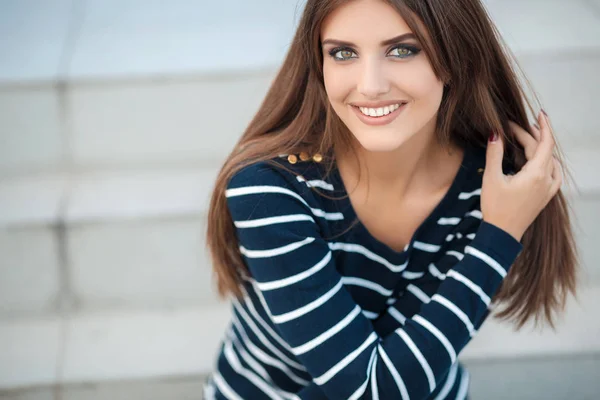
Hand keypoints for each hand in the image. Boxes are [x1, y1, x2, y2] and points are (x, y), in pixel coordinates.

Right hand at [481, 111, 561, 241]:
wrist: (502, 233)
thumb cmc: (496, 207)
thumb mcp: (492, 178)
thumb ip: (494, 154)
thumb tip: (495, 133)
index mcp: (537, 173)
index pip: (545, 142)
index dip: (543, 125)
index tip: (539, 113)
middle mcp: (547, 180)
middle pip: (543, 150)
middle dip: (531, 136)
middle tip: (513, 127)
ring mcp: (548, 189)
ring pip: (550, 161)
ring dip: (540, 148)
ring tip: (528, 138)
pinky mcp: (545, 196)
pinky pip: (553, 173)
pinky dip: (547, 162)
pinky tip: (540, 161)